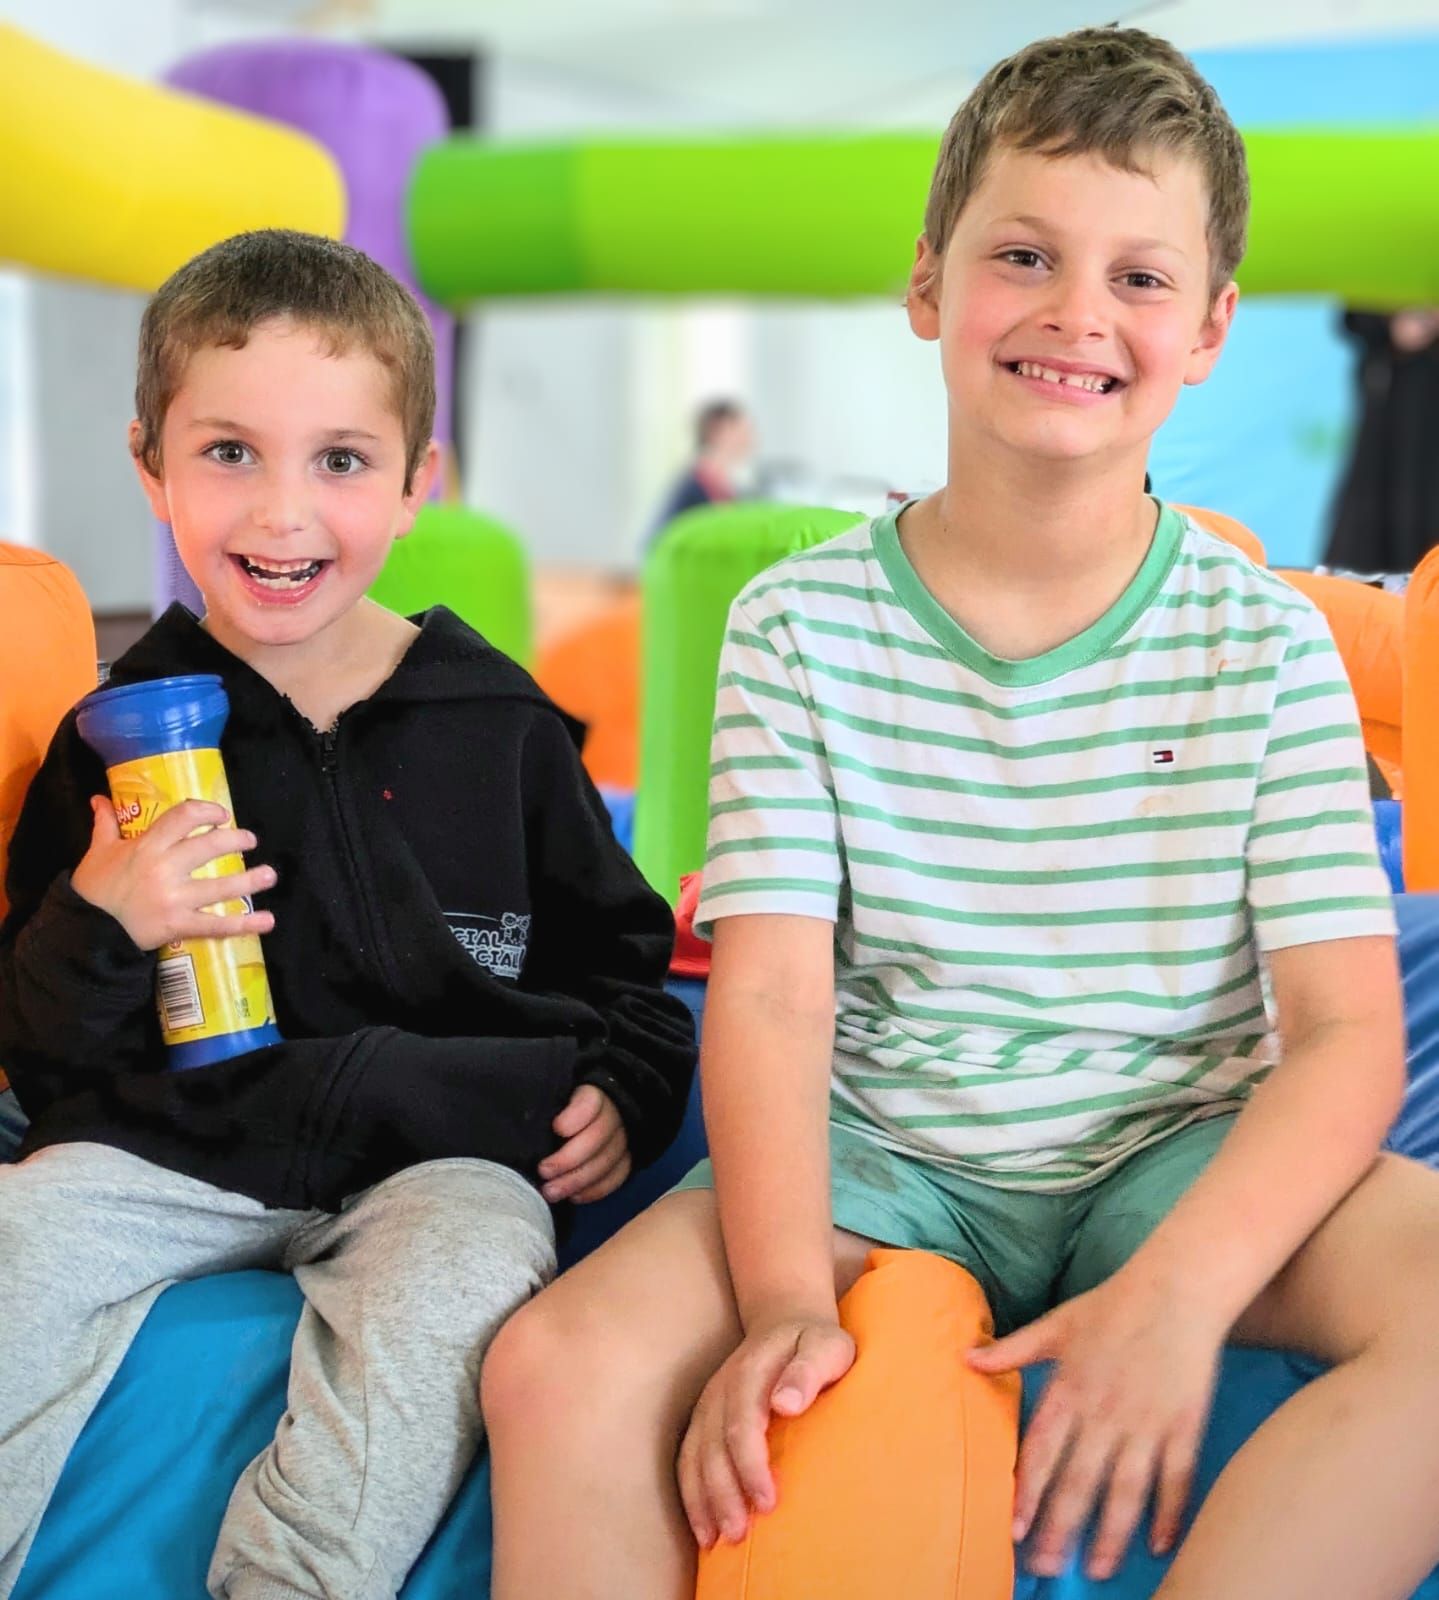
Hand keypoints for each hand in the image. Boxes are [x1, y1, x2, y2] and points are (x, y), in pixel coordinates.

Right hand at [70, 796, 276, 952]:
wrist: (87, 930)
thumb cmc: (96, 888)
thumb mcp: (98, 851)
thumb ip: (105, 824)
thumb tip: (99, 798)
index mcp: (147, 846)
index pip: (183, 817)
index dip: (207, 811)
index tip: (221, 815)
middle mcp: (164, 869)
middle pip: (209, 848)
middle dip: (235, 841)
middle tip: (250, 841)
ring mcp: (174, 899)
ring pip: (220, 887)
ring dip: (250, 880)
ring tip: (269, 875)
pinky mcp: (179, 925)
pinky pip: (216, 925)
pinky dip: (244, 924)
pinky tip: (267, 921)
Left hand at [539, 1084, 629, 1202]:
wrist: (583, 1120)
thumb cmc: (556, 1109)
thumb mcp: (547, 1096)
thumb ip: (538, 1103)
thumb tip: (513, 1109)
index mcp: (593, 1093)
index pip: (592, 1102)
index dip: (577, 1116)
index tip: (557, 1128)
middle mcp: (613, 1115)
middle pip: (599, 1135)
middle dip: (570, 1157)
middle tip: (543, 1171)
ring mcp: (622, 1139)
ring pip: (608, 1160)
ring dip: (578, 1180)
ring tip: (551, 1192)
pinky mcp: (625, 1161)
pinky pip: (617, 1177)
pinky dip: (595, 1190)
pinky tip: (574, 1197)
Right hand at [677, 1316, 854, 1547]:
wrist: (787, 1320)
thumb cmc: (816, 1343)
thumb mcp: (827, 1347)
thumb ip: (809, 1370)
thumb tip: (784, 1404)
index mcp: (751, 1371)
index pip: (743, 1424)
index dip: (750, 1465)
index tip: (768, 1502)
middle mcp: (722, 1389)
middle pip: (713, 1446)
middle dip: (722, 1493)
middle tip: (738, 1533)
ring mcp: (709, 1404)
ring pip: (695, 1456)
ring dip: (702, 1499)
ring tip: (716, 1540)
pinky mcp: (705, 1418)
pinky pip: (688, 1458)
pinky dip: (690, 1494)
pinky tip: (703, 1528)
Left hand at [967, 1268, 1223, 1581]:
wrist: (1176, 1289)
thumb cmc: (1112, 1305)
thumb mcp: (1056, 1323)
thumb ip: (1013, 1349)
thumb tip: (966, 1357)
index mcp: (1069, 1389)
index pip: (1041, 1452)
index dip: (1027, 1493)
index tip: (1015, 1531)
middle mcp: (1104, 1413)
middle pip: (1079, 1482)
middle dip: (1061, 1529)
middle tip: (1047, 1567)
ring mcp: (1146, 1423)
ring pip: (1125, 1491)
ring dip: (1110, 1534)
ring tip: (1098, 1569)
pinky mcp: (1183, 1425)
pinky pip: (1175, 1479)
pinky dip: (1168, 1513)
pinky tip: (1158, 1544)